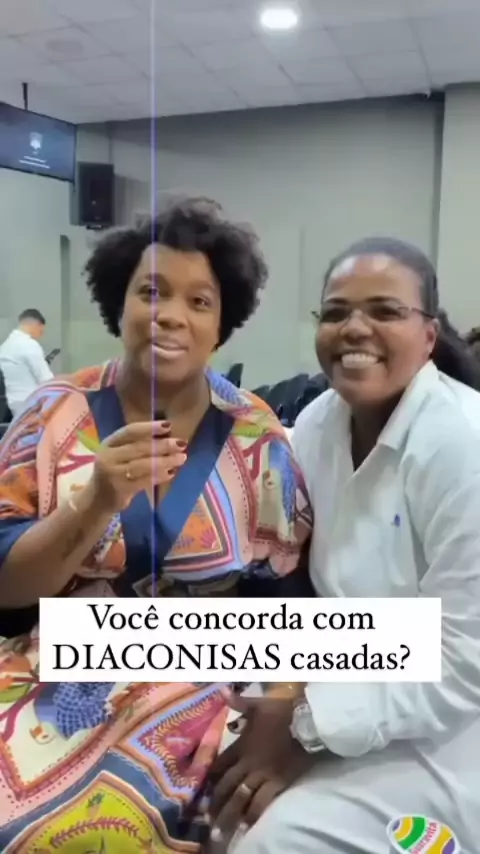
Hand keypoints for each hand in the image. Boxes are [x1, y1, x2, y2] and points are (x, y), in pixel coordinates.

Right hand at [87, 420, 186, 512]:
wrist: (97, 499)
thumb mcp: (118, 454)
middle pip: (139, 448)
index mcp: (109, 443)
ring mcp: (113, 473)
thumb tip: (167, 436)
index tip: (169, 426)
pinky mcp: (120, 489)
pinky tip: (171, 473)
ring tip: (181, 458)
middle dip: (163, 445)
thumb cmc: (114, 472)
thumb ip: (136, 445)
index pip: (130, 431)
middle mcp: (108, 456)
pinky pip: (144, 480)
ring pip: (143, 464)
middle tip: (182, 444)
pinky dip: (159, 476)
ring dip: (165, 461)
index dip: (150, 427)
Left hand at [209, 689, 314, 838]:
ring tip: (219, 826)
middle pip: (226, 784)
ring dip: (228, 812)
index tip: (203, 786)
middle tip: (206, 814)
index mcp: (242, 745)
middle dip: (215, 800)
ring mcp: (262, 774)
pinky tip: (246, 824)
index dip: (210, 776)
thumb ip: (239, 702)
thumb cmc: (283, 712)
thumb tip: (222, 691)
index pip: (220, 763)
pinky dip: (252, 814)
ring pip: (240, 797)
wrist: (307, 722)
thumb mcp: (258, 704)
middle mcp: (248, 762)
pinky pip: (262, 802)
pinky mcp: (277, 783)